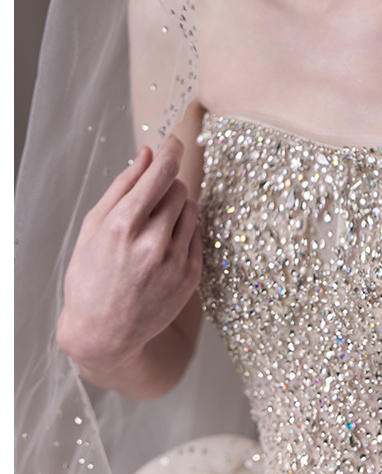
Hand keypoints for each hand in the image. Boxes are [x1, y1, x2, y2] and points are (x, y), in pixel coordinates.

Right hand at [57, 135, 201, 377]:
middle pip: (178, 189)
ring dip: (177, 207)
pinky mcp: (190, 277)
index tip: (174, 140)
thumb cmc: (91, 277)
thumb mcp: (93, 228)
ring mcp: (174, 262)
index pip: (160, 174)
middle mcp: (152, 244)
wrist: (104, 333)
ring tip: (154, 226)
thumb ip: (122, 186)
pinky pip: (197, 234)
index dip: (170, 151)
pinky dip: (183, 231)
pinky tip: (163, 246)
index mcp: (122, 227)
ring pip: (191, 209)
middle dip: (166, 186)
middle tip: (149, 201)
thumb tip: (146, 153)